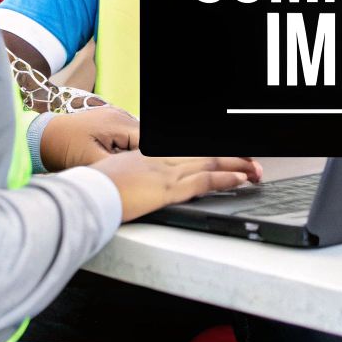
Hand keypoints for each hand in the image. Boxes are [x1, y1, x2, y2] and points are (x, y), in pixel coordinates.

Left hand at [38, 106, 139, 170]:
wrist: (41, 137)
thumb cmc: (63, 148)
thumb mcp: (92, 160)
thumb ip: (120, 163)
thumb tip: (140, 169)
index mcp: (118, 123)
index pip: (147, 142)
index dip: (149, 159)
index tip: (144, 174)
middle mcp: (119, 115)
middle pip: (144, 138)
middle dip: (141, 156)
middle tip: (131, 172)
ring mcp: (114, 116)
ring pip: (137, 137)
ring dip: (134, 152)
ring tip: (120, 165)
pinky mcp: (109, 121)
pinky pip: (127, 134)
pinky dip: (126, 148)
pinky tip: (114, 158)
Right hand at [92, 153, 262, 220]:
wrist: (85, 193)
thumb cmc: (94, 187)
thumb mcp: (116, 174)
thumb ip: (134, 175)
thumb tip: (140, 182)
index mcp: (149, 153)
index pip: (186, 148)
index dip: (209, 150)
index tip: (223, 153)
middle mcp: (161, 157)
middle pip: (203, 152)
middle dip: (230, 157)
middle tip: (250, 161)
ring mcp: (166, 171)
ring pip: (210, 162)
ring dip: (237, 166)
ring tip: (256, 171)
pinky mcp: (168, 189)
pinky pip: (204, 180)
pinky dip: (226, 178)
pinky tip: (241, 180)